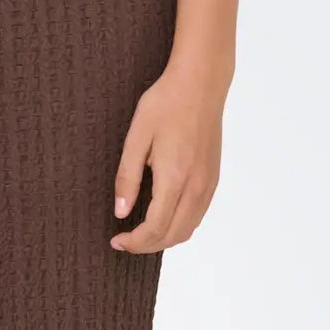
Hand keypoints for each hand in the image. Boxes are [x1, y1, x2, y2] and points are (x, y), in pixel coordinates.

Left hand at [110, 66, 225, 254]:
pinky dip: (179, 226)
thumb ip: (127, 177)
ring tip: (141, 234)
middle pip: (172, 235)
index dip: (134, 242)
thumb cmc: (166, 103)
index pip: (155, 228)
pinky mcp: (213, 178)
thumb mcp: (137, 137)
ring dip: (164, 239)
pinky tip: (163, 218)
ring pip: (188, 229)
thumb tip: (121, 212)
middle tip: (125, 241)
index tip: (116, 240)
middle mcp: (196, 186)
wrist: (201, 83)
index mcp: (175, 178)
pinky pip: (197, 215)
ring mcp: (208, 183)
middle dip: (146, 246)